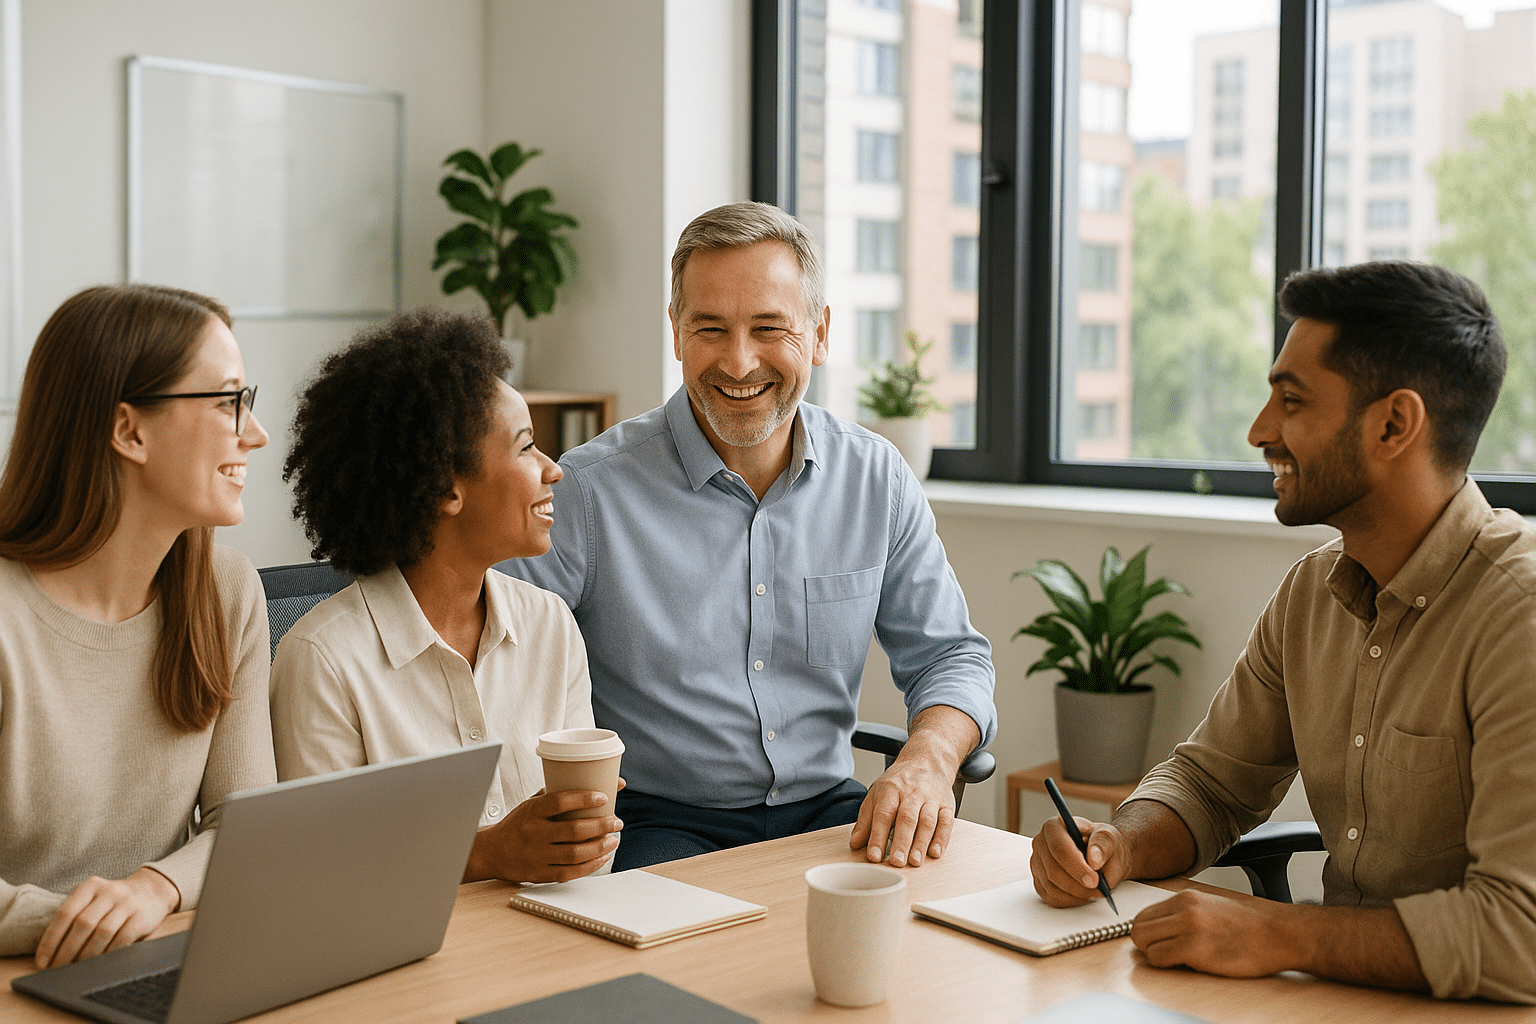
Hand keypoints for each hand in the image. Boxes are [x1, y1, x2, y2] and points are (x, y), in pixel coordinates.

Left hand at [35, 867, 179, 969]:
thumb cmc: (113, 903)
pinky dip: (107, 954)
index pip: (65, 913)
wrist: (152, 892)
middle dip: (66, 951)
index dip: (51, 939)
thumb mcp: (94, 900)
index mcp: (91, 886)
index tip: (42, 961)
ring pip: (102, 932)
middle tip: (57, 970)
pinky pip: (122, 939)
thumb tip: (52, 954)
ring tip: (76, 969)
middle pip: (82, 924)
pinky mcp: (142, 917)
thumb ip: (75, 917)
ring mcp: (128, 903)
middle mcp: (109, 891)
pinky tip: (99, 964)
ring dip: (86, 955)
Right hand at [466, 787, 622, 883]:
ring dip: (600, 847)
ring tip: (613, 839)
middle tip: (616, 821)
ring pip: (575, 854)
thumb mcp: (531, 804)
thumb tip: (595, 782)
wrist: (491, 852)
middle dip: (601, 825)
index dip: (584, 799)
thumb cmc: (518, 824)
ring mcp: (537, 856)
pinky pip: (570, 872)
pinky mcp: (540, 874)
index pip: (560, 802)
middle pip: (574, 830)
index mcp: (531, 812)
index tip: (603, 797)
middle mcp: (534, 833)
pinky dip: (590, 865)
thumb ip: (558, 795)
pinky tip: (602, 857)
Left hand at [849, 756, 954, 867]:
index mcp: (890, 790)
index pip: (883, 814)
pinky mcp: (947, 805)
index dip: (877, 836)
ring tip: (914, 862)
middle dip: (901, 842)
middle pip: (907, 818)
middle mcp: (912, 794)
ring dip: (921, 843)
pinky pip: (946, 822)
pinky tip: (935, 853)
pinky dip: (942, 838)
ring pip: (927, 821)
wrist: (927, 761)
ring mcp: (931, 799)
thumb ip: (866, 820)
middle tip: (896, 862)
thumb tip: (855, 843)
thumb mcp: (877, 794)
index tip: (874, 856)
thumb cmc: (899, 782)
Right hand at [1030, 815, 1129, 906]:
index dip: (1076, 866)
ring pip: (1051, 886)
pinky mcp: (1039, 881)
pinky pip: (1051, 897)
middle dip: (1078, 885)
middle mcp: (1041, 843)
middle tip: (1099, 890)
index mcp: (1055, 827)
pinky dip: (1070, 900)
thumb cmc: (1103, 845)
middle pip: (1053, 870)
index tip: (1094, 880)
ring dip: (1076, 894)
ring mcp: (1037, 863)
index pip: (1059, 847)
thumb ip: (1103, 844)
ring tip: (1094, 891)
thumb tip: (1094, 859)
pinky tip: (1083, 894)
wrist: (1101, 857)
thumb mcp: (1110, 838)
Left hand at [1131, 889, 1293, 976]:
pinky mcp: (1196, 948)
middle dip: (1147, 944)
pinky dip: (1166, 965)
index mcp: (1186, 897)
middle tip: (1165, 953)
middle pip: (1138, 928)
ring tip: (1179, 959)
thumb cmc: (1251, 925)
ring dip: (1156, 955)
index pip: (1143, 914)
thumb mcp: (1211, 906)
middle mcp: (1184, 909)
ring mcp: (1189, 927)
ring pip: (1144, 943)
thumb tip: (1160, 927)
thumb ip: (1183, 912)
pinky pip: (1159, 959)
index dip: (1148, 932)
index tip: (1157, 942)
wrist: (1280, 933)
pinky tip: (1187, 964)